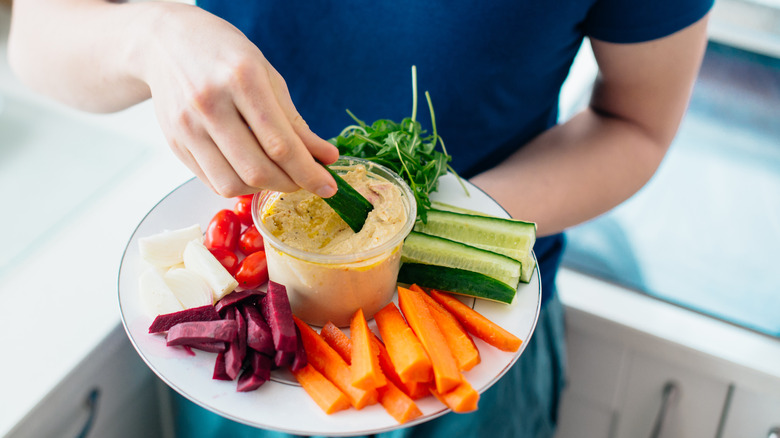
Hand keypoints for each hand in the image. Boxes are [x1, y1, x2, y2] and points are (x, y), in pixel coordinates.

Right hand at [139, 4, 338, 197]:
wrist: (167, 42)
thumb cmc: (224, 56)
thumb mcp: (268, 76)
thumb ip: (295, 122)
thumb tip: (325, 158)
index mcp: (242, 79)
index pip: (281, 144)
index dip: (309, 172)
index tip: (328, 185)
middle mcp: (210, 104)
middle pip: (257, 169)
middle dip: (291, 184)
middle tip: (307, 182)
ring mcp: (188, 126)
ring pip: (233, 183)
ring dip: (264, 188)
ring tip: (279, 175)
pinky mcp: (175, 143)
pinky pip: (213, 181)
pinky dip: (239, 184)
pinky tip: (252, 170)